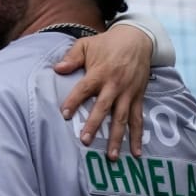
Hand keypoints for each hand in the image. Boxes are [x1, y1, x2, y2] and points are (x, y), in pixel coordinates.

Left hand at [54, 26, 150, 158]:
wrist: (138, 39)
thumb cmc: (107, 44)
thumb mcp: (87, 44)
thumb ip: (71, 57)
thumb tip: (56, 69)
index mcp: (99, 72)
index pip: (84, 89)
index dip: (75, 100)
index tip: (65, 114)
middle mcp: (114, 85)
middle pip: (104, 107)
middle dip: (95, 125)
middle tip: (86, 141)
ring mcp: (128, 93)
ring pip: (122, 118)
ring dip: (117, 138)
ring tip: (111, 156)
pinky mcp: (138, 98)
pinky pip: (138, 119)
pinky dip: (138, 136)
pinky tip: (136, 153)